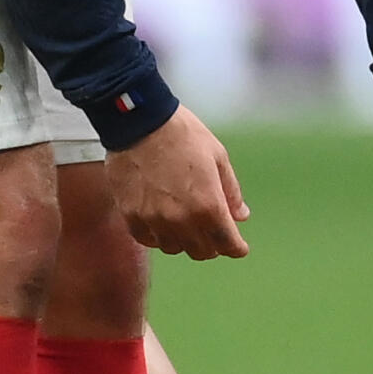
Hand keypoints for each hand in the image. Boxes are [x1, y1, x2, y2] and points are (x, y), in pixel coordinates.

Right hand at [106, 107, 249, 258]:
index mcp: (208, 205)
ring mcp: (154, 220)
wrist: (140, 121)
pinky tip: (163, 223)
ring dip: (185, 241)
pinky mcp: (131, 215)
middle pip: (202, 251)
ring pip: (174, 248)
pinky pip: (148, 240)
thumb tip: (241, 216)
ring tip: (186, 224)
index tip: (238, 247)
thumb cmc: (183, 134)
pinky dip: (158, 236)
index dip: (236, 248)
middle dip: (212, 245)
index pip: (227, 243)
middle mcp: (181, 219)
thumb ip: (231, 191)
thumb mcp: (218, 157)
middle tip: (213, 232)